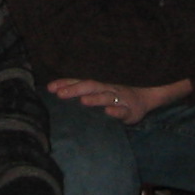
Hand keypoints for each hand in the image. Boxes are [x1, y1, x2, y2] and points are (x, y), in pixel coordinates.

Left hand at [47, 77, 190, 124]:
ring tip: (83, 101)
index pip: (79, 82)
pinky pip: (123, 110)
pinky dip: (116, 111)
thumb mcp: (97, 94)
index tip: (49, 88)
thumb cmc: (114, 97)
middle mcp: (107, 89)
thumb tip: (55, 93)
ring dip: (95, 99)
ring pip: (106, 97)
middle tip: (60, 94)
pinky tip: (108, 112)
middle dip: (75, 90)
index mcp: (97, 85)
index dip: (65, 83)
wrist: (144, 98)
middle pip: (90, 86)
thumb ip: (80, 93)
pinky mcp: (130, 110)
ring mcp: (119, 99)